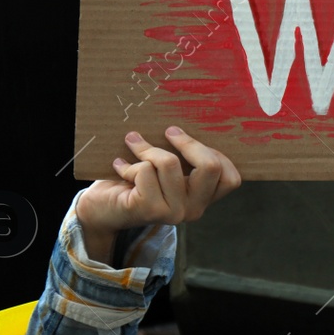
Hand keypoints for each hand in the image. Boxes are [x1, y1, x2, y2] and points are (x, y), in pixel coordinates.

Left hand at [75, 127, 241, 264]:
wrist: (102, 208)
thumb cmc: (136, 182)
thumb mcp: (169, 169)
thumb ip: (185, 159)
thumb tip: (186, 122)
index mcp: (204, 199)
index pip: (231, 178)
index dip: (216, 153)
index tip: (191, 140)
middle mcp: (195, 210)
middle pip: (210, 166)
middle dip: (187, 142)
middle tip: (169, 131)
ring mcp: (174, 212)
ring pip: (170, 163)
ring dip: (147, 148)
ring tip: (133, 142)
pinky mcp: (150, 210)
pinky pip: (146, 171)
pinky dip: (130, 163)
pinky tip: (120, 165)